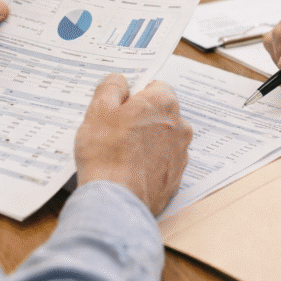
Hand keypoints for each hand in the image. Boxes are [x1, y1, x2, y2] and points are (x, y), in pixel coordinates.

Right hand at [74, 74, 192, 215]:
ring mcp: (180, 154)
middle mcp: (179, 126)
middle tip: (115, 130)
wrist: (116, 199)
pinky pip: (161, 162)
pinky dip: (148, 163)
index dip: (134, 95)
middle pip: (159, 113)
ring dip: (145, 141)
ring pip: (161, 138)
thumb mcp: (99, 109)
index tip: (119, 106)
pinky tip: (128, 169)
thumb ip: (112, 87)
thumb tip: (120, 81)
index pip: (154, 86)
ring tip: (119, 153)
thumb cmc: (107, 153)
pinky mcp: (176, 177)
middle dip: (140, 118)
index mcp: (163, 103)